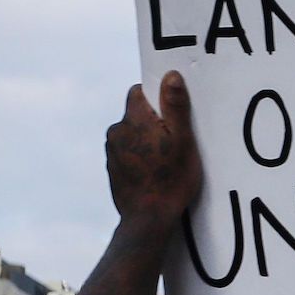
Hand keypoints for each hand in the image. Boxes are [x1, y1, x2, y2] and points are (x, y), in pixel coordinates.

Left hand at [105, 71, 202, 225]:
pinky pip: (127, 152)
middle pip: (136, 114)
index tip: (172, 116)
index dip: (156, 99)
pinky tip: (154, 172)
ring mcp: (111, 150)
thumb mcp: (183, 141)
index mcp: (133, 120)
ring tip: (165, 161)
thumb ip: (175, 106)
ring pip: (131, 134)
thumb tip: (170, 76)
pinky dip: (139, 157)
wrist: (148, 219)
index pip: (138, 92)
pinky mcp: (111, 167)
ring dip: (145, 141)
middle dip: (153, 123)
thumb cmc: (171, 179)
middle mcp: (117, 131)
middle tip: (174, 143)